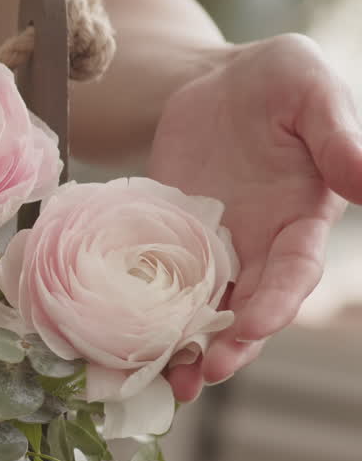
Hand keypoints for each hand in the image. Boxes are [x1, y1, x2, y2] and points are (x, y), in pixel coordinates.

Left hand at [148, 34, 361, 400]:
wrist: (217, 80)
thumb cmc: (280, 79)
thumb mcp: (312, 92)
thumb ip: (339, 136)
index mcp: (302, 219)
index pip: (294, 270)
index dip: (277, 301)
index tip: (255, 326)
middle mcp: (260, 245)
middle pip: (249, 306)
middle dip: (230, 343)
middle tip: (205, 371)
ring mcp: (213, 247)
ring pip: (204, 308)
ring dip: (186, 345)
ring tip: (167, 380)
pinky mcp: (169, 240)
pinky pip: (157, 282)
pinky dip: (144, 312)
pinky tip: (121, 341)